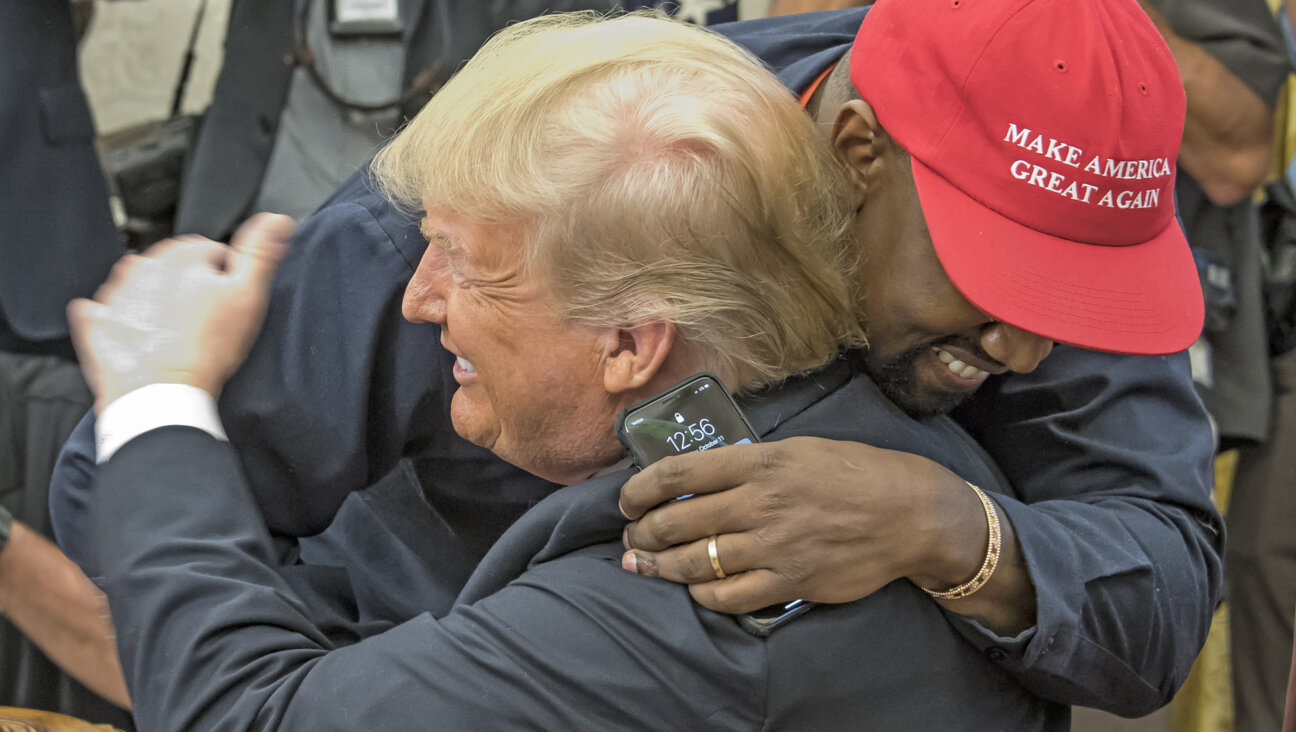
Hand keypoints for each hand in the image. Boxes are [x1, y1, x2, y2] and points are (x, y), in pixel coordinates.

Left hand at [68, 214, 292, 412]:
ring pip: (146, 286)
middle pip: (175, 267)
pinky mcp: (99, 320)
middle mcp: (144, 265)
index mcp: (181, 255)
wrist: (162, 394)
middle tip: (205, 321)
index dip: (225, 277)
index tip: (227, 301)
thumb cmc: (207, 349)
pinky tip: (144, 336)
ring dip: (160, 301)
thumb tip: (277, 219)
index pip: (211, 250)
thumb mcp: (248, 295)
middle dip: (191, 286)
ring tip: (177, 333)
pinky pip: (112, 310)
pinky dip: (126, 319)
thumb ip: (261, 252)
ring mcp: (118, 292)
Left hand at [618, 437, 985, 613]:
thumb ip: (748, 464)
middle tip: (632, 538)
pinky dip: (702, 594)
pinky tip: (694, 588)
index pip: (677, 473)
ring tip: (644, 565)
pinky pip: (729, 595)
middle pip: (676, 521)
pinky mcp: (789, 581)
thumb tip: (699, 477)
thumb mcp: (797, 449)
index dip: (639, 490)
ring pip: (695, 562)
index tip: (627, 501)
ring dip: (660, 566)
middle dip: (642, 533)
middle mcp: (759, 503)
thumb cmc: (854, 472)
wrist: (908, 513)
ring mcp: (773, 545)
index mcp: (758, 462)